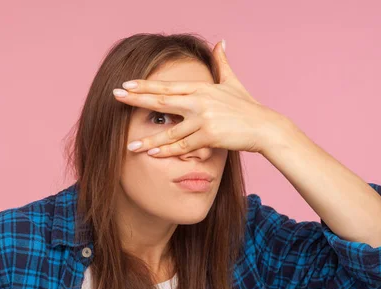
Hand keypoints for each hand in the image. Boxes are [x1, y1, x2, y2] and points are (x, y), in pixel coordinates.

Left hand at [112, 40, 296, 156]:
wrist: (265, 128)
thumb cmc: (248, 107)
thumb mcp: (233, 82)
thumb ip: (222, 62)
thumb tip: (221, 42)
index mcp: (201, 88)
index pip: (167, 86)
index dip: (145, 85)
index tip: (126, 84)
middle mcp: (199, 101)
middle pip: (162, 100)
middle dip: (136, 99)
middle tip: (115, 96)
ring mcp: (204, 119)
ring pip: (169, 131)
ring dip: (148, 138)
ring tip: (130, 145)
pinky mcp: (209, 137)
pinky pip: (183, 147)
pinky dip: (166, 151)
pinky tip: (151, 153)